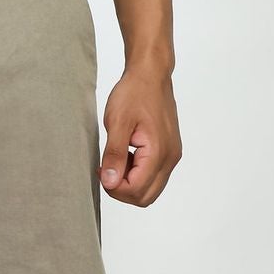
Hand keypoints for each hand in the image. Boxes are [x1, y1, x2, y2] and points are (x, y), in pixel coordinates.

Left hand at [98, 65, 181, 205]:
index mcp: (159, 152)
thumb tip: (111, 182)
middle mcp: (170, 158)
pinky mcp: (168, 152)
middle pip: (145, 197)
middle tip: (106, 170)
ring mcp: (171, 156)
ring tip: (116, 160)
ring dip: (129, 183)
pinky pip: (153, 176)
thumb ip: (115, 155)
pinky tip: (125, 156)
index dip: (114, 188)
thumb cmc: (135, 93)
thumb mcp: (118, 123)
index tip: (101, 170)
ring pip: (150, 189)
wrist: (151, 75)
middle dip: (122, 191)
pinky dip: (137, 174)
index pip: (136, 190)